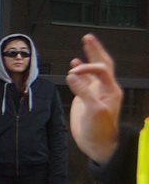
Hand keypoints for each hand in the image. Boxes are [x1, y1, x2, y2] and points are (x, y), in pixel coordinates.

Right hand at [67, 33, 121, 163]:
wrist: (97, 145)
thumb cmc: (100, 130)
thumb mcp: (93, 110)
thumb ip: (83, 91)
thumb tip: (72, 74)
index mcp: (111, 90)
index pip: (100, 70)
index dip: (87, 67)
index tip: (74, 71)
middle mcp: (105, 89)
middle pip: (102, 64)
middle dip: (95, 50)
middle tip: (88, 38)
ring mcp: (96, 93)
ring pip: (93, 71)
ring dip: (88, 58)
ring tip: (85, 44)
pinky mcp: (87, 98)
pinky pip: (84, 80)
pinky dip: (80, 71)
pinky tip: (74, 67)